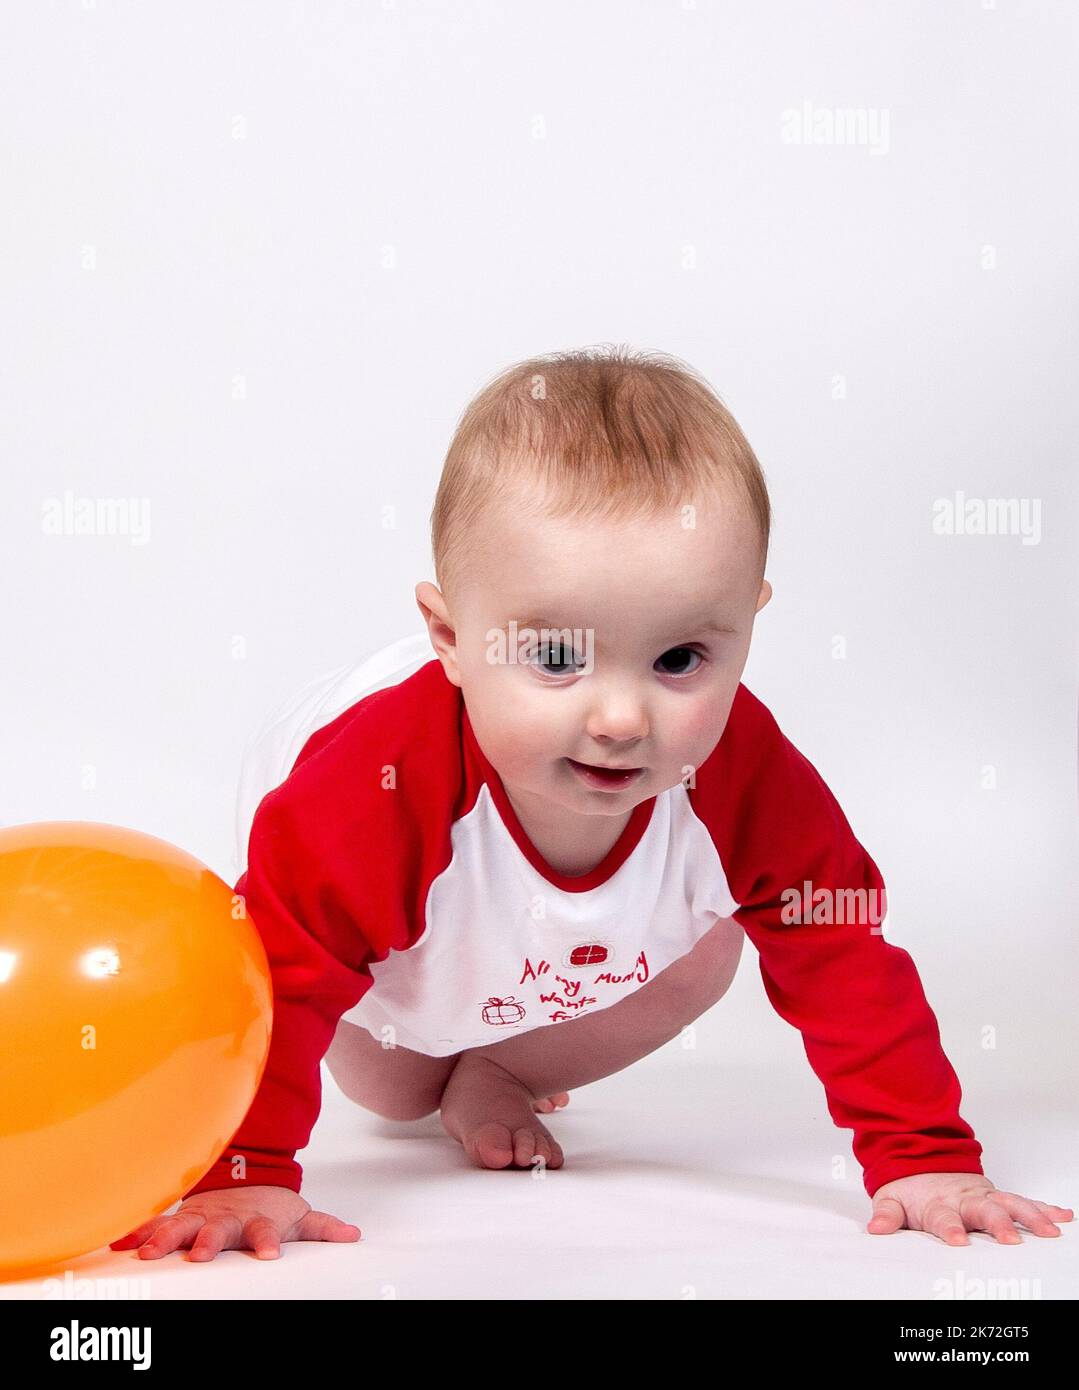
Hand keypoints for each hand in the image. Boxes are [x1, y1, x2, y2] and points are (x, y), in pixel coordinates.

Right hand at [109, 1185, 360, 1261]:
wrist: (245, 1179)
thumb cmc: (270, 1209)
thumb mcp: (299, 1218)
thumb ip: (323, 1228)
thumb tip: (354, 1236)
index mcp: (256, 1222)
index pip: (263, 1233)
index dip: (267, 1242)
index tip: (270, 1254)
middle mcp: (226, 1220)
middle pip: (215, 1232)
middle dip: (206, 1243)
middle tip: (198, 1256)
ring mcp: (201, 1218)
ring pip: (180, 1227)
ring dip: (163, 1238)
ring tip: (145, 1253)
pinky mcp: (181, 1220)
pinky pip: (155, 1226)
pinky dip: (137, 1231)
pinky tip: (118, 1241)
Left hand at [868, 1172, 1073, 1244]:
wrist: (920, 1157)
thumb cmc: (910, 1189)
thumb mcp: (891, 1199)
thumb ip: (887, 1215)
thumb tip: (876, 1229)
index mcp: (938, 1204)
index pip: (943, 1219)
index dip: (950, 1229)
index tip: (959, 1241)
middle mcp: (964, 1199)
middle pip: (984, 1212)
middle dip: (999, 1225)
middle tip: (1012, 1240)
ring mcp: (983, 1196)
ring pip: (1010, 1204)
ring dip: (1030, 1217)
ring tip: (1050, 1232)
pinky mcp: (997, 1196)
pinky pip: (1023, 1201)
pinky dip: (1044, 1208)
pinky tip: (1063, 1217)